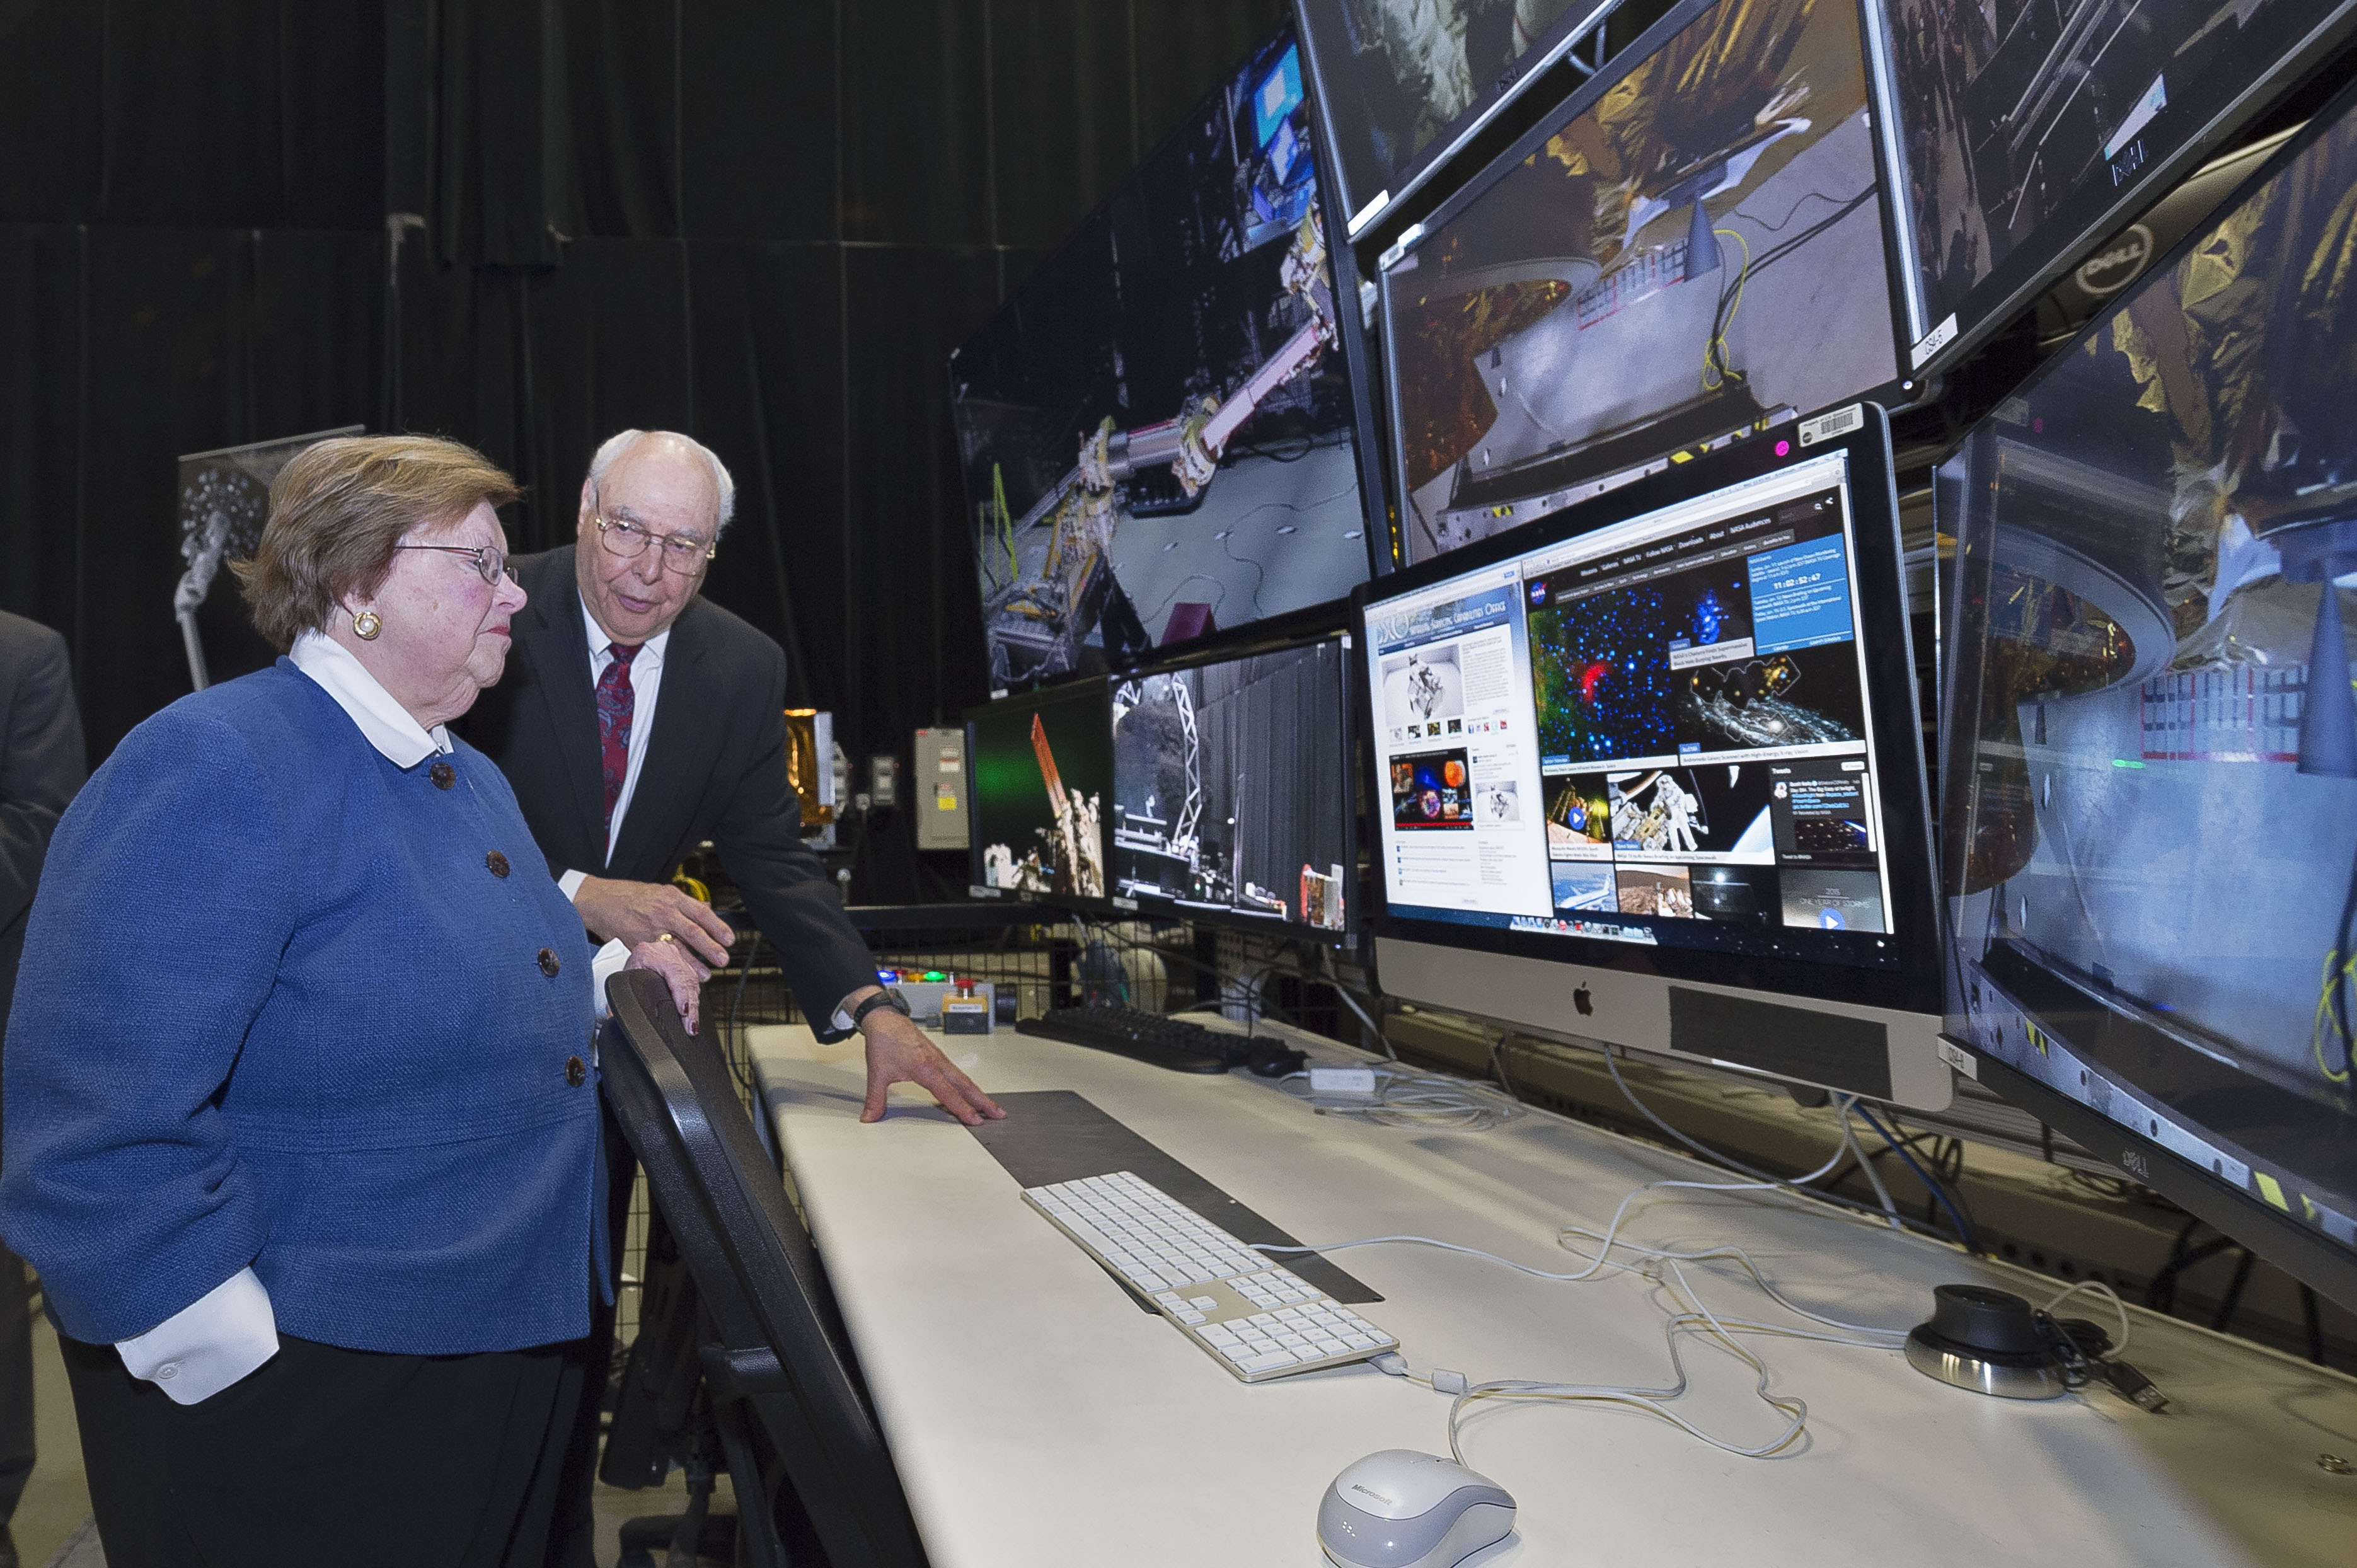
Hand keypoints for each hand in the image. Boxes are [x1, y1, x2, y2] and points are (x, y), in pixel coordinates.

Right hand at [575, 876, 733, 966]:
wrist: (599, 900)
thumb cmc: (630, 895)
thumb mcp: (660, 892)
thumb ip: (684, 903)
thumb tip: (707, 909)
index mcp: (671, 897)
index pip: (701, 913)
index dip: (718, 927)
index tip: (729, 939)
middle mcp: (663, 911)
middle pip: (692, 931)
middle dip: (710, 948)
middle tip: (723, 960)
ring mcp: (649, 928)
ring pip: (676, 947)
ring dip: (693, 963)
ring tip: (705, 974)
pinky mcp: (637, 942)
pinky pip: (658, 957)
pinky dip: (670, 967)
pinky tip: (679, 974)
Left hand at [625, 935, 708, 1033]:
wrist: (634, 955)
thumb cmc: (629, 966)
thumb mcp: (623, 978)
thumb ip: (620, 996)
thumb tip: (612, 1016)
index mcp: (650, 952)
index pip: (673, 971)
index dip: (681, 993)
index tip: (683, 1011)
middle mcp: (667, 952)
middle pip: (686, 979)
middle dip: (690, 1006)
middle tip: (690, 1026)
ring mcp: (678, 956)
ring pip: (693, 982)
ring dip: (694, 1005)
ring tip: (692, 1024)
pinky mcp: (685, 964)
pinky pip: (694, 982)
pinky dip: (693, 999)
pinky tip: (693, 1012)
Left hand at [856, 1008, 1004, 1125]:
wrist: (884, 1018)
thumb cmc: (884, 1040)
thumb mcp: (878, 1073)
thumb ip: (876, 1099)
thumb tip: (870, 1117)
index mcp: (924, 1067)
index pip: (948, 1093)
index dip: (963, 1108)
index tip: (975, 1120)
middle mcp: (936, 1062)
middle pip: (965, 1085)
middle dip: (983, 1101)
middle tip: (998, 1113)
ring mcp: (939, 1058)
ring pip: (964, 1078)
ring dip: (978, 1092)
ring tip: (990, 1106)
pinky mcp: (938, 1056)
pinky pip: (957, 1072)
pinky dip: (967, 1084)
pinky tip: (969, 1091)